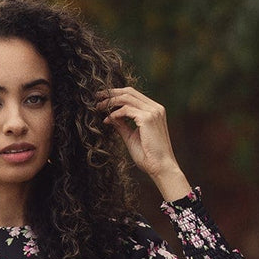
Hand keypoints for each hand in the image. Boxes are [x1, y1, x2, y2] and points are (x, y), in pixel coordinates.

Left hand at [96, 86, 190, 200]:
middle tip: (97, 97)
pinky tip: (107, 120)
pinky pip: (126, 110)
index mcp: (154, 110)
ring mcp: (153, 112)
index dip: (117, 94)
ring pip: (127, 98)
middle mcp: (155, 108)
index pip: (134, 94)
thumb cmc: (148, 156)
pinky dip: (115, 114)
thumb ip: (122, 125)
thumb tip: (111, 118)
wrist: (160, 167)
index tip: (103, 98)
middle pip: (130, 92)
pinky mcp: (147, 118)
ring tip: (98, 107)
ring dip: (110, 102)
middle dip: (111, 93)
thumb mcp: (131, 137)